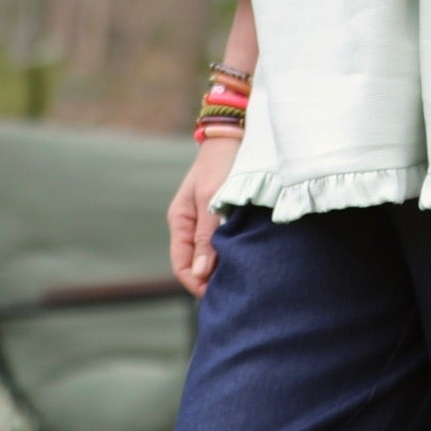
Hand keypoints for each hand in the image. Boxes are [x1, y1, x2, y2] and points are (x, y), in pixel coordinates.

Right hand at [169, 135, 242, 294]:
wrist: (236, 134)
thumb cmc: (222, 163)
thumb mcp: (212, 199)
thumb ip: (206, 236)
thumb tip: (201, 274)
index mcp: (180, 220)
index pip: (182, 265)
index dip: (197, 284)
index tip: (219, 296)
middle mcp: (190, 224)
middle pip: (196, 264)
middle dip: (212, 280)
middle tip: (237, 292)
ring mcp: (206, 220)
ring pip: (211, 256)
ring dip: (224, 268)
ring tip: (245, 279)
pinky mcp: (223, 216)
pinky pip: (223, 243)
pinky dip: (232, 254)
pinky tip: (249, 259)